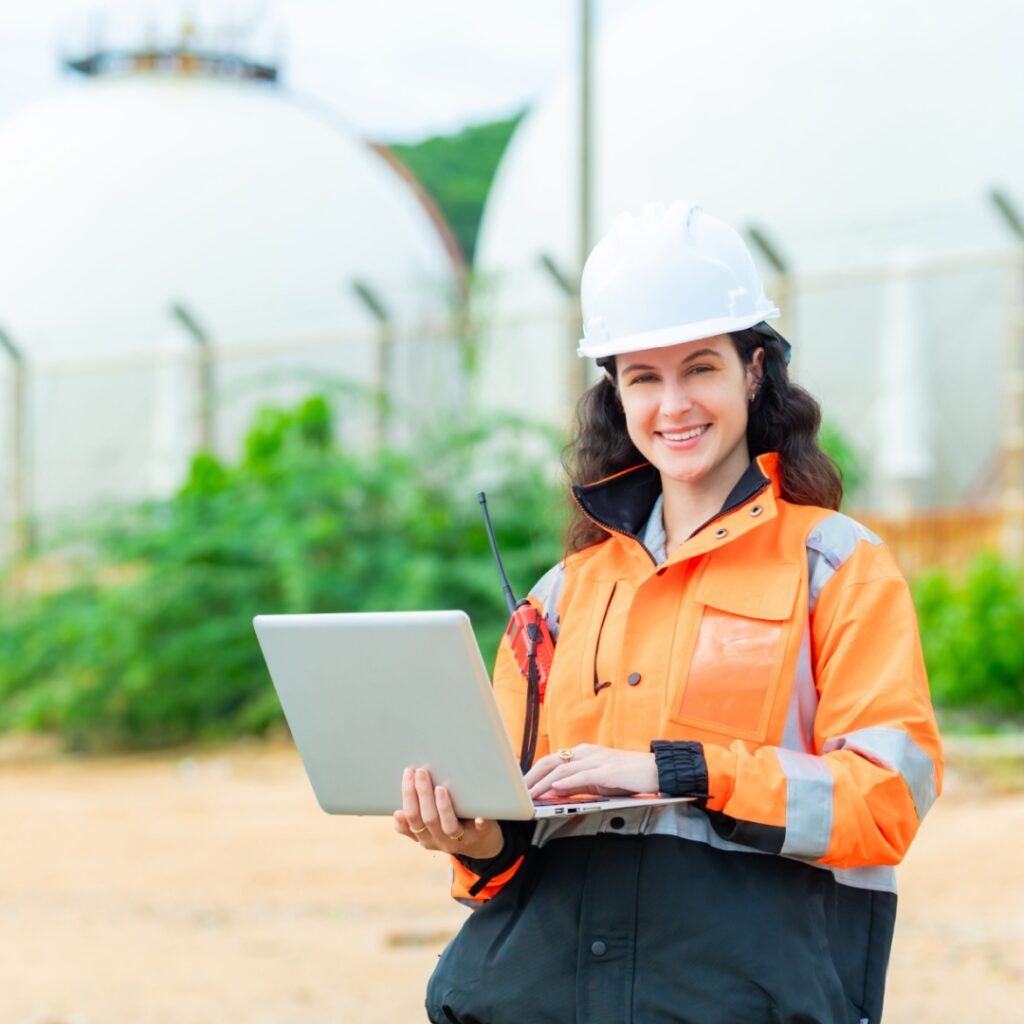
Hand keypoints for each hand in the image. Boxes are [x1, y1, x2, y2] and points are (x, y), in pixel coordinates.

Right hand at [393, 767, 503, 858]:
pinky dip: (479, 822)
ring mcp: (461, 840)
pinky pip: (480, 830)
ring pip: (448, 826)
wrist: (482, 845)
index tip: (408, 773)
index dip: (408, 796)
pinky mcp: (482, 835)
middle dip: (422, 794)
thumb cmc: (451, 827)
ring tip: (440, 788)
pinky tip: (479, 815)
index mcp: (425, 837)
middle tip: (421, 771)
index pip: (411, 818)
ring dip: (443, 807)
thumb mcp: (429, 829)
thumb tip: (397, 814)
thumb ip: (414, 821)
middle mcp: (441, 841)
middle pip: (427, 819)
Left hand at [525, 744, 658, 798]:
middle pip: (551, 761)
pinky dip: (567, 781)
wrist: (656, 771)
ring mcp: (596, 760)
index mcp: (583, 754)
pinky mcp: (607, 770)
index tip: (520, 787)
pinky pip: (583, 774)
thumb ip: (577, 785)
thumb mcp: (597, 782)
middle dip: (532, 777)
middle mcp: (586, 753)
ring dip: (544, 782)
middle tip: (517, 792)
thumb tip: (554, 790)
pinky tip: (555, 787)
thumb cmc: (629, 776)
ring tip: (531, 794)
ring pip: (563, 768)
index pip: (552, 761)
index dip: (533, 773)